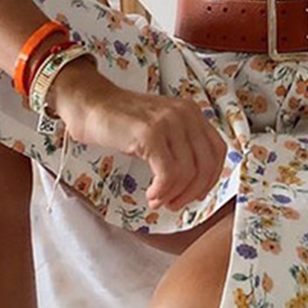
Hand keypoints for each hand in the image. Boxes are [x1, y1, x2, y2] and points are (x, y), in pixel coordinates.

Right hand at [49, 59, 227, 212]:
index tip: (195, 194)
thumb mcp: (160, 130)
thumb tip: (194, 184)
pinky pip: (168, 173)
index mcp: (192, 113)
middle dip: (192, 192)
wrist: (89, 105)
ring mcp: (168, 122)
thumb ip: (179, 148)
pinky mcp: (150, 133)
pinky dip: (162, 191)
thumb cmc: (120, 122)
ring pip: (188, 172)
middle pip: (206, 164)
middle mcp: (185, 114)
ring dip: (173, 194)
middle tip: (173, 203)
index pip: (218, 151)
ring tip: (157, 200)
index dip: (210, 178)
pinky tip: (150, 195)